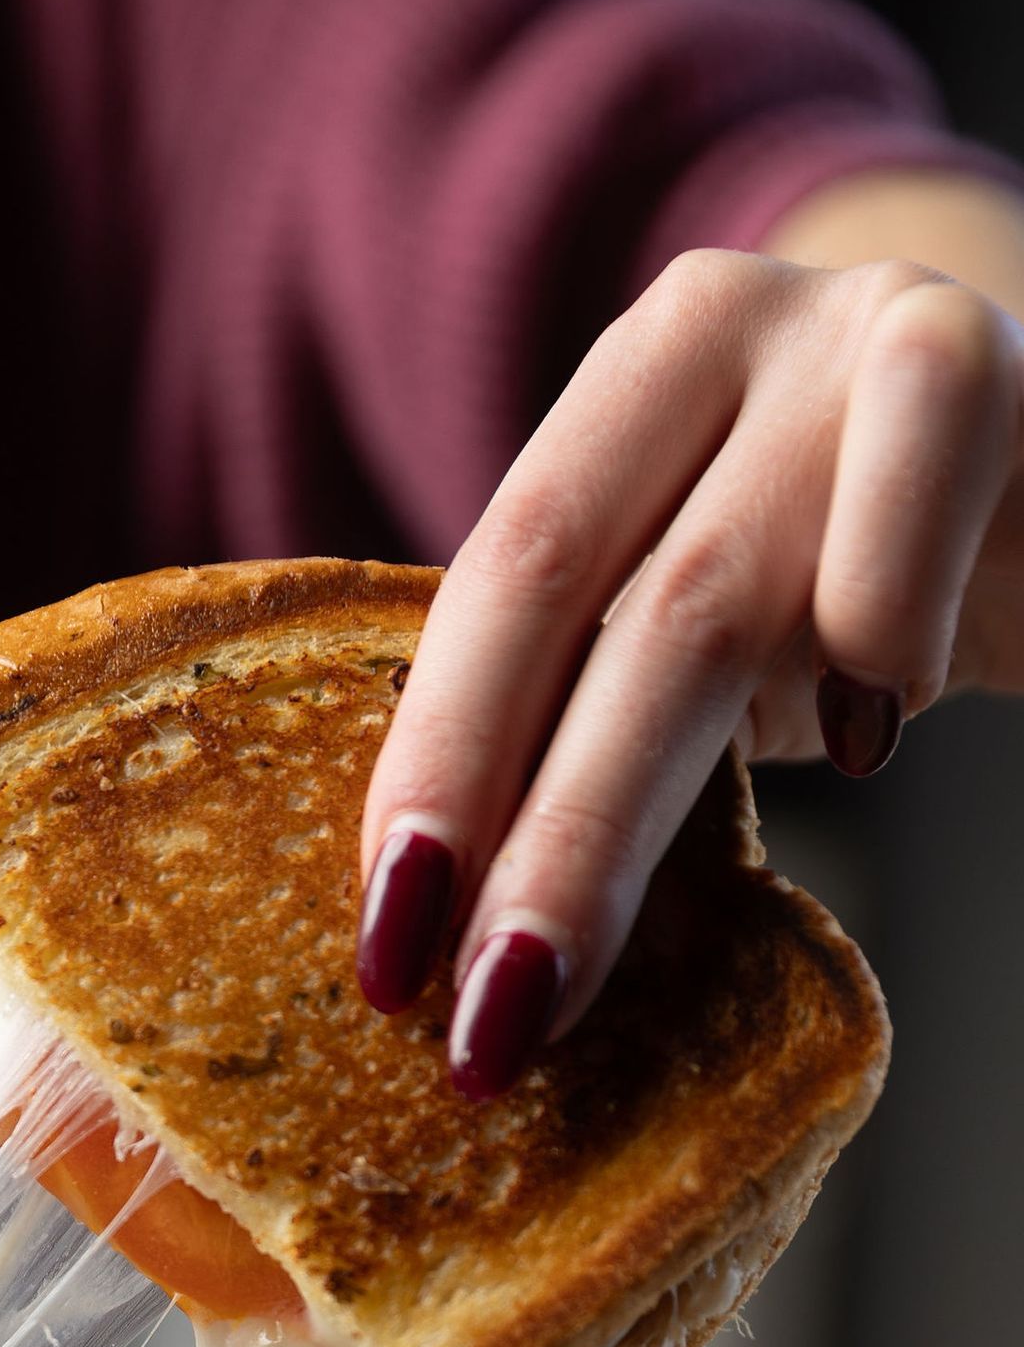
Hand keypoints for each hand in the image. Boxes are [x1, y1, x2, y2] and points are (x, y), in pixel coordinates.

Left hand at [358, 235, 1023, 1094]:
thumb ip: (610, 711)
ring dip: (609, 816)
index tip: (383, 953)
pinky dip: (872, 649)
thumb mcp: (732, 632)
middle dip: (504, 828)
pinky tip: (867, 747)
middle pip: (566, 594)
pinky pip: (898, 539)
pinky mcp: (986, 368)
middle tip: (465, 1016)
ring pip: (705, 603)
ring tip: (560, 983)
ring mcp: (852, 336)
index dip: (428, 764)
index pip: (492, 582)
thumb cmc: (887, 573)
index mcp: (620, 393)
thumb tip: (459, 933)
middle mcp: (717, 331)